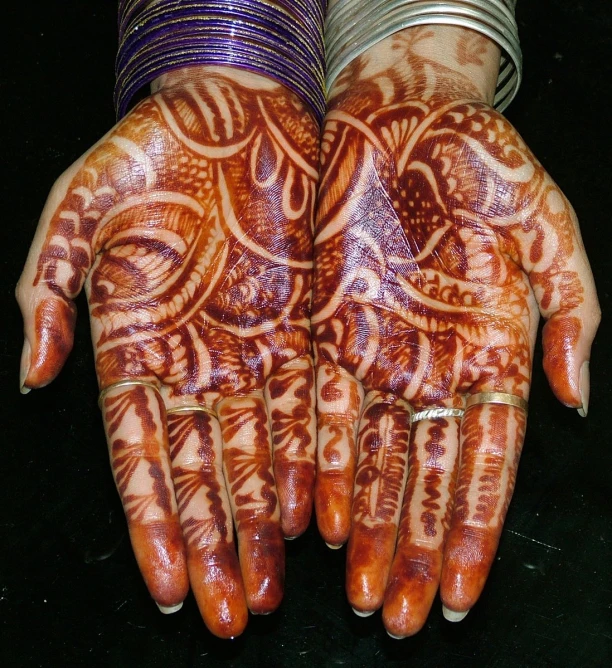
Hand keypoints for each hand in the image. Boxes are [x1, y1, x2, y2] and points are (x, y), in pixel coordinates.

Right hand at [16, 67, 317, 637]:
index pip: (141, 455)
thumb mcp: (79, 206)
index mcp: (137, 343)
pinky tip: (314, 515)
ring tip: (271, 587)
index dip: (155, 522)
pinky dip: (311, 463)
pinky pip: (310, 409)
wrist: (236, 110)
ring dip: (263, 523)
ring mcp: (255, 350)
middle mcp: (198, 361)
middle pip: (207, 472)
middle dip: (216, 545)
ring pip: (260, 454)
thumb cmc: (154, 150)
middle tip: (230, 614)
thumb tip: (33, 371)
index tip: (167, 585)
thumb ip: (48, 287)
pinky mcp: (306, 329)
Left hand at [312, 28, 599, 636]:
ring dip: (367, 525)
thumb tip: (575, 396)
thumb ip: (569, 312)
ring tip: (361, 589)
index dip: (470, 529)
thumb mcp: (546, 226)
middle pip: (420, 478)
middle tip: (400, 617)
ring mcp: (377, 354)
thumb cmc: (482, 160)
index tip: (459, 592)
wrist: (406, 116)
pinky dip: (321, 464)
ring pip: (369, 458)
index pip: (483, 463)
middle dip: (412, 550)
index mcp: (491, 352)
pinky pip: (320, 409)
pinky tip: (320, 518)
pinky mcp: (327, 331)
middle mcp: (431, 367)